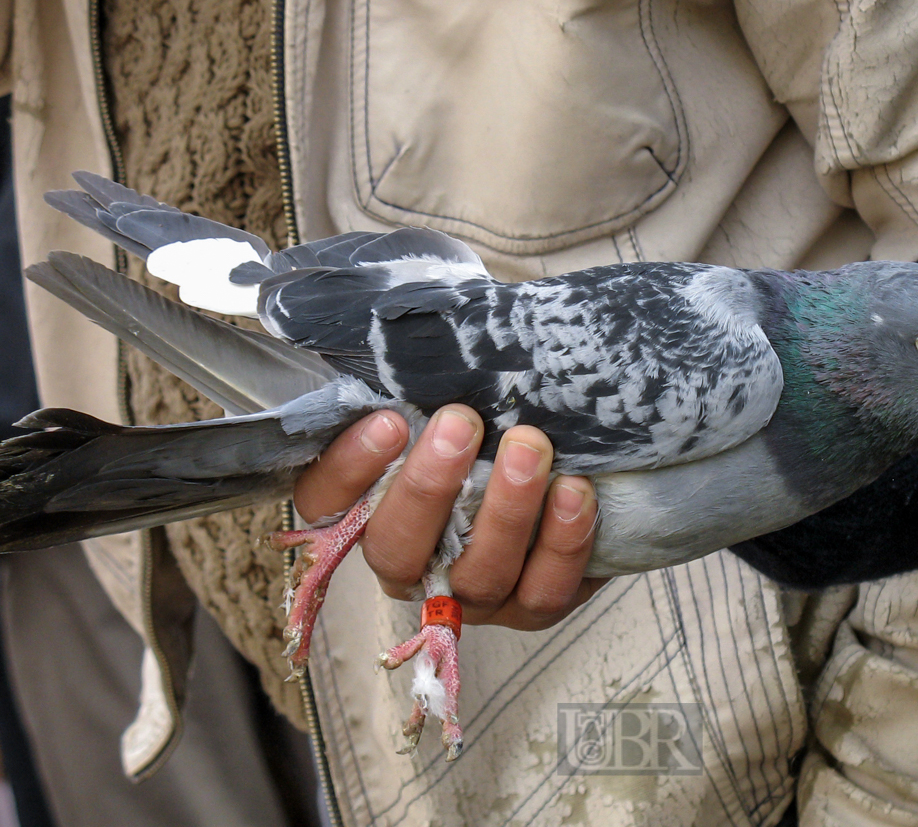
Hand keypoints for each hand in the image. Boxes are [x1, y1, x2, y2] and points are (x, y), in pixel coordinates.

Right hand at [292, 407, 603, 629]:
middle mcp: (413, 565)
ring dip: (506, 509)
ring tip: (529, 447)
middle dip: (429, 488)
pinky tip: (574, 490)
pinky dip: (562, 541)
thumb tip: (416, 327)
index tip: (389, 419)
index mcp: (369, 512)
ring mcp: (474, 594)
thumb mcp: (447, 395)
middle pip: (397, 548)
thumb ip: (421, 377)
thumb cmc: (491, 424)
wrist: (568, 463)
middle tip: (461, 424)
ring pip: (478, 574)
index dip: (348, 467)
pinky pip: (544, 591)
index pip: (327, 502)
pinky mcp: (534, 606)